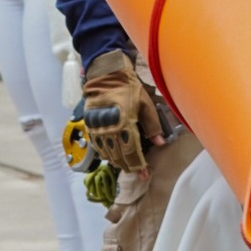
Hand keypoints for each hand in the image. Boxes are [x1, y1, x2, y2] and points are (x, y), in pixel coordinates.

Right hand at [82, 51, 164, 173]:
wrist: (106, 76)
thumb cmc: (129, 88)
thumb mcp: (146, 103)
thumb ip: (153, 124)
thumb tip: (160, 142)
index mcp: (124, 124)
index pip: (132, 151)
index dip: (139, 164)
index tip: (145, 173)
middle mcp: (109, 130)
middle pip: (120, 156)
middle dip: (130, 166)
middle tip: (139, 172)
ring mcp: (98, 130)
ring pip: (108, 155)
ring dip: (119, 163)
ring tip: (128, 166)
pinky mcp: (91, 128)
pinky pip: (98, 148)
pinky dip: (107, 155)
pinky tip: (114, 157)